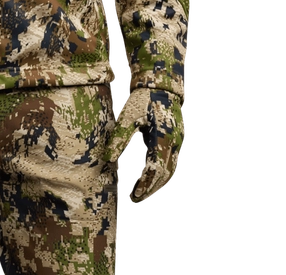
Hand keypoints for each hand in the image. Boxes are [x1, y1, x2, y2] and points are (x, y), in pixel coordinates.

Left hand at [104, 88, 184, 202]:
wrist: (162, 86)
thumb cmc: (144, 100)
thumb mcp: (128, 116)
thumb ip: (119, 138)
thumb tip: (108, 158)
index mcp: (162, 139)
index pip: (154, 170)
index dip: (145, 185)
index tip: (134, 195)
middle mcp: (174, 144)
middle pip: (163, 174)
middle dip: (150, 188)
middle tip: (135, 198)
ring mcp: (177, 143)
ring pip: (169, 170)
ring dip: (156, 182)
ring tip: (141, 192)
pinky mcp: (176, 140)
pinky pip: (169, 162)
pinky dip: (160, 172)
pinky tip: (149, 176)